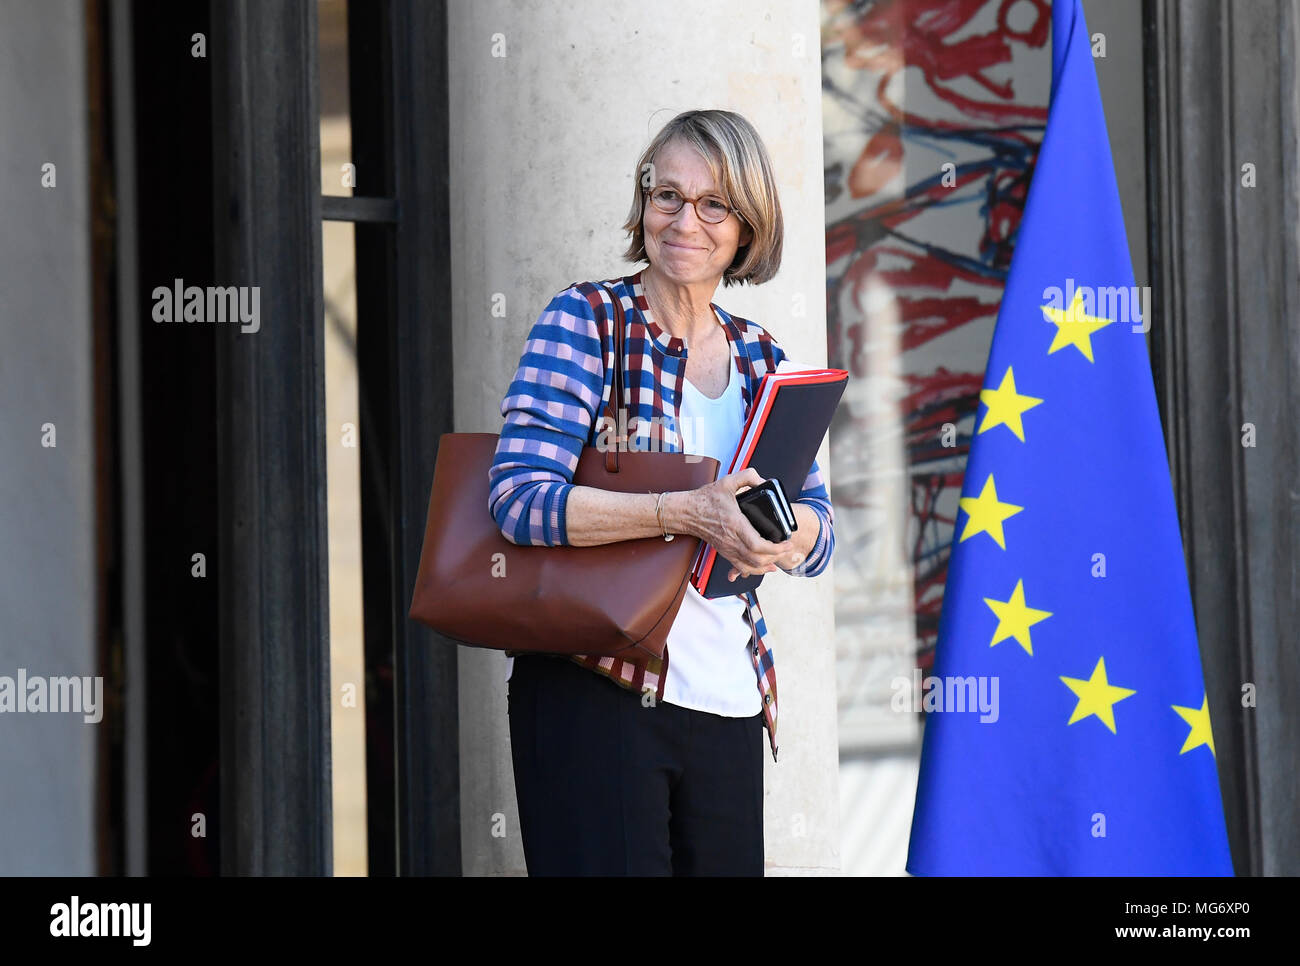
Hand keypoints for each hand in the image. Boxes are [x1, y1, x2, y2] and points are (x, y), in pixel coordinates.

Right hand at [671, 467, 798, 581]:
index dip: (776, 548)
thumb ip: (747, 476)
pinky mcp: (724, 551)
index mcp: (735, 524)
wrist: (687, 512)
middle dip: (776, 556)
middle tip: (786, 548)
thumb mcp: (727, 481)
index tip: (787, 543)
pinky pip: (741, 567)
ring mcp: (727, 548)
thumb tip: (763, 481)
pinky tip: (764, 566)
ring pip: (750, 566)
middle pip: (757, 559)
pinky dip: (754, 570)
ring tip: (779, 557)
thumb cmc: (705, 499)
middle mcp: (731, 540)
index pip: (758, 545)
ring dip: (767, 565)